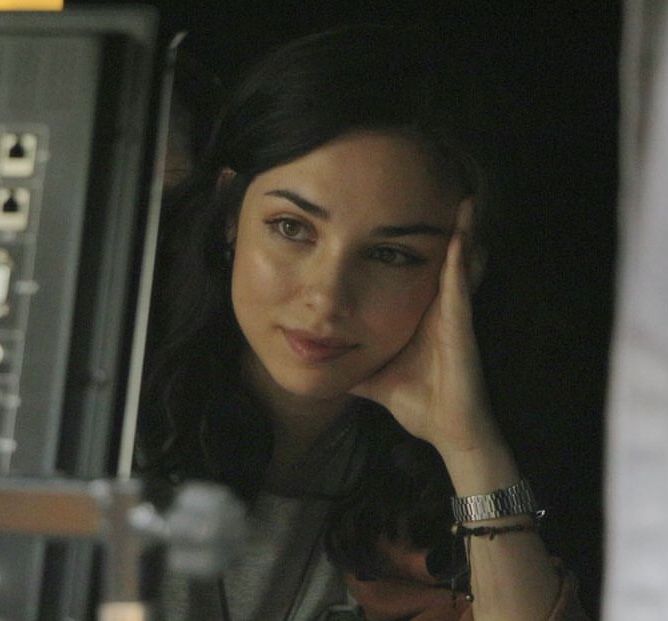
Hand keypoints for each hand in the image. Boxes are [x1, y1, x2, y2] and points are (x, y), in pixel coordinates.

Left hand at [350, 198, 502, 456]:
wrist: (446, 429)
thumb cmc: (414, 401)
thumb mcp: (371, 376)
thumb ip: (349, 364)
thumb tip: (318, 362)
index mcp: (416, 316)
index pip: (409, 273)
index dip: (405, 246)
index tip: (394, 218)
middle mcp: (436, 309)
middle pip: (434, 260)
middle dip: (434, 229)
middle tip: (434, 192)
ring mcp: (451, 314)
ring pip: (454, 263)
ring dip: (456, 232)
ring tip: (457, 196)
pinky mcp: (461, 323)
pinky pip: (458, 284)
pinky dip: (460, 257)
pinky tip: (460, 231)